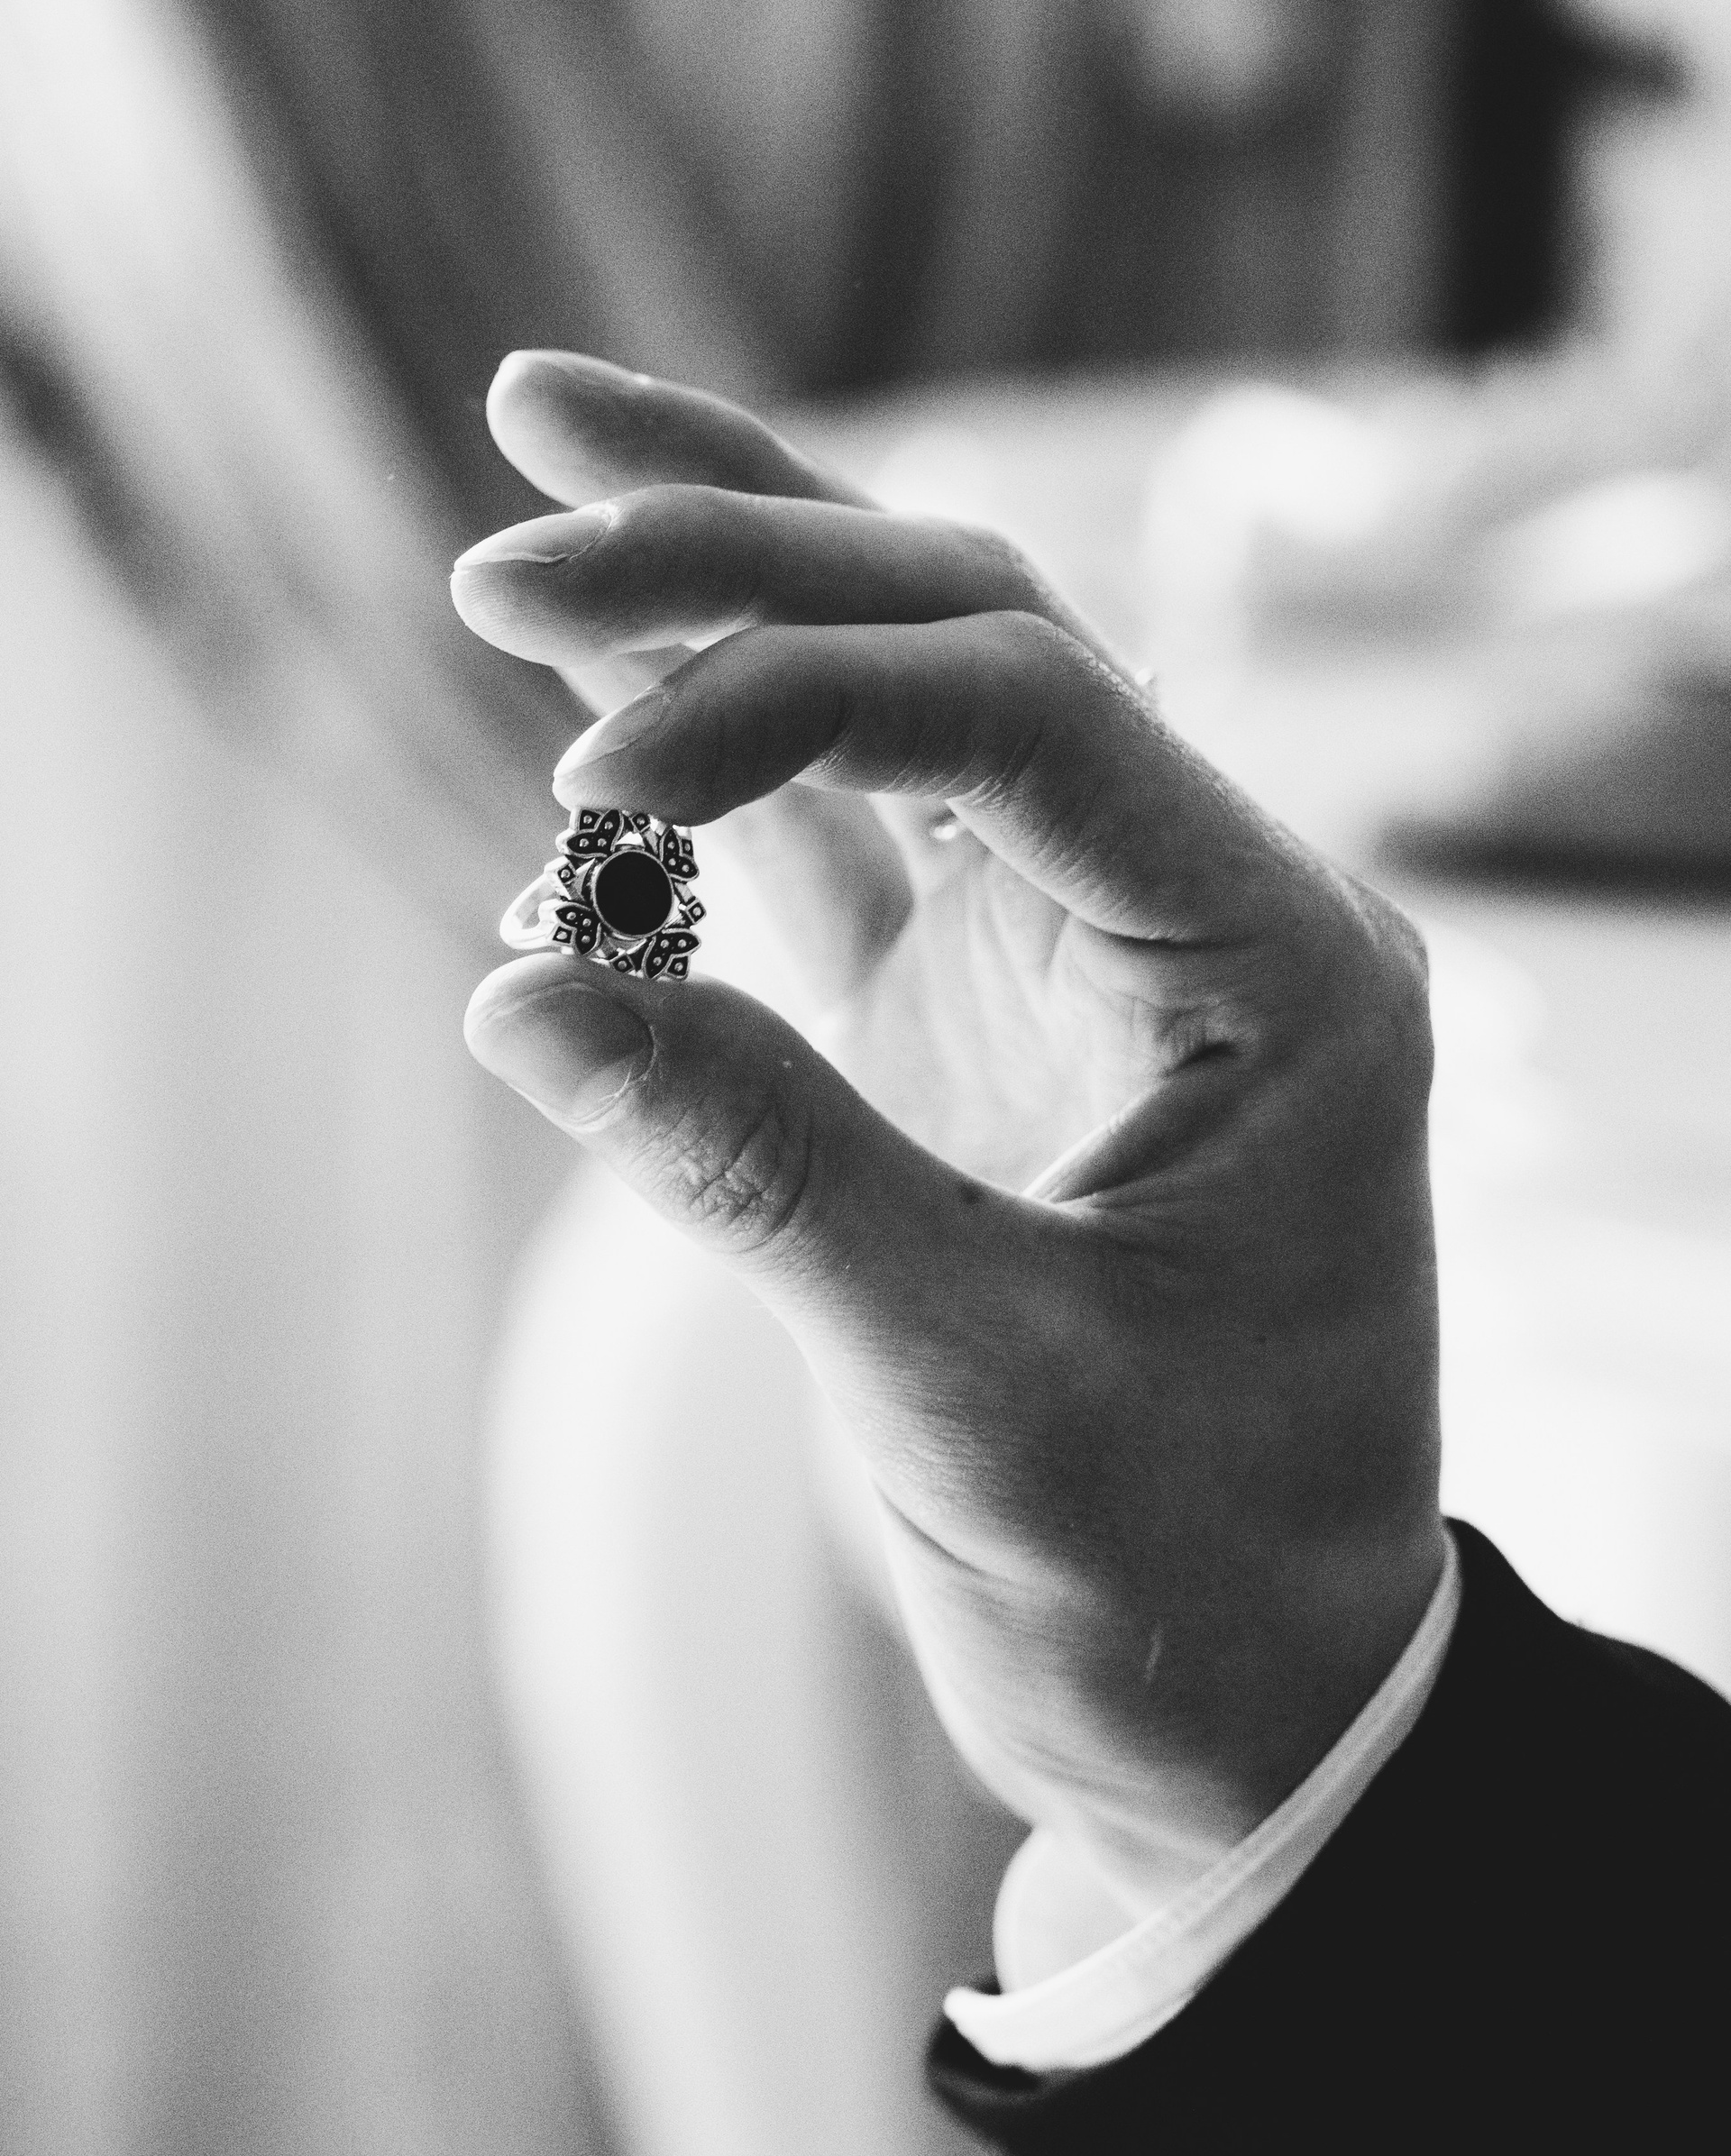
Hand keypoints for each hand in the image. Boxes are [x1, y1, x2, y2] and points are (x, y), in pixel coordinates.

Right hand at [456, 352, 1444, 1900]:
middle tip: (520, 517)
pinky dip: (713, 752)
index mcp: (1274, 960)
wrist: (1239, 1696)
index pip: (1024, 713)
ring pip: (904, 685)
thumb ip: (761, 1174)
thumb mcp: (976, 1391)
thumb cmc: (1174, 1573)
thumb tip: (513, 991)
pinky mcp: (975, 1006)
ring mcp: (1077, 941)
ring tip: (540, 459)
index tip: (590, 784)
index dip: (791, 701)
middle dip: (744, 555)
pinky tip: (588, 684)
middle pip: (968, 634)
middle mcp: (1189, 903)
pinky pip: (840, 826)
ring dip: (729, 578)